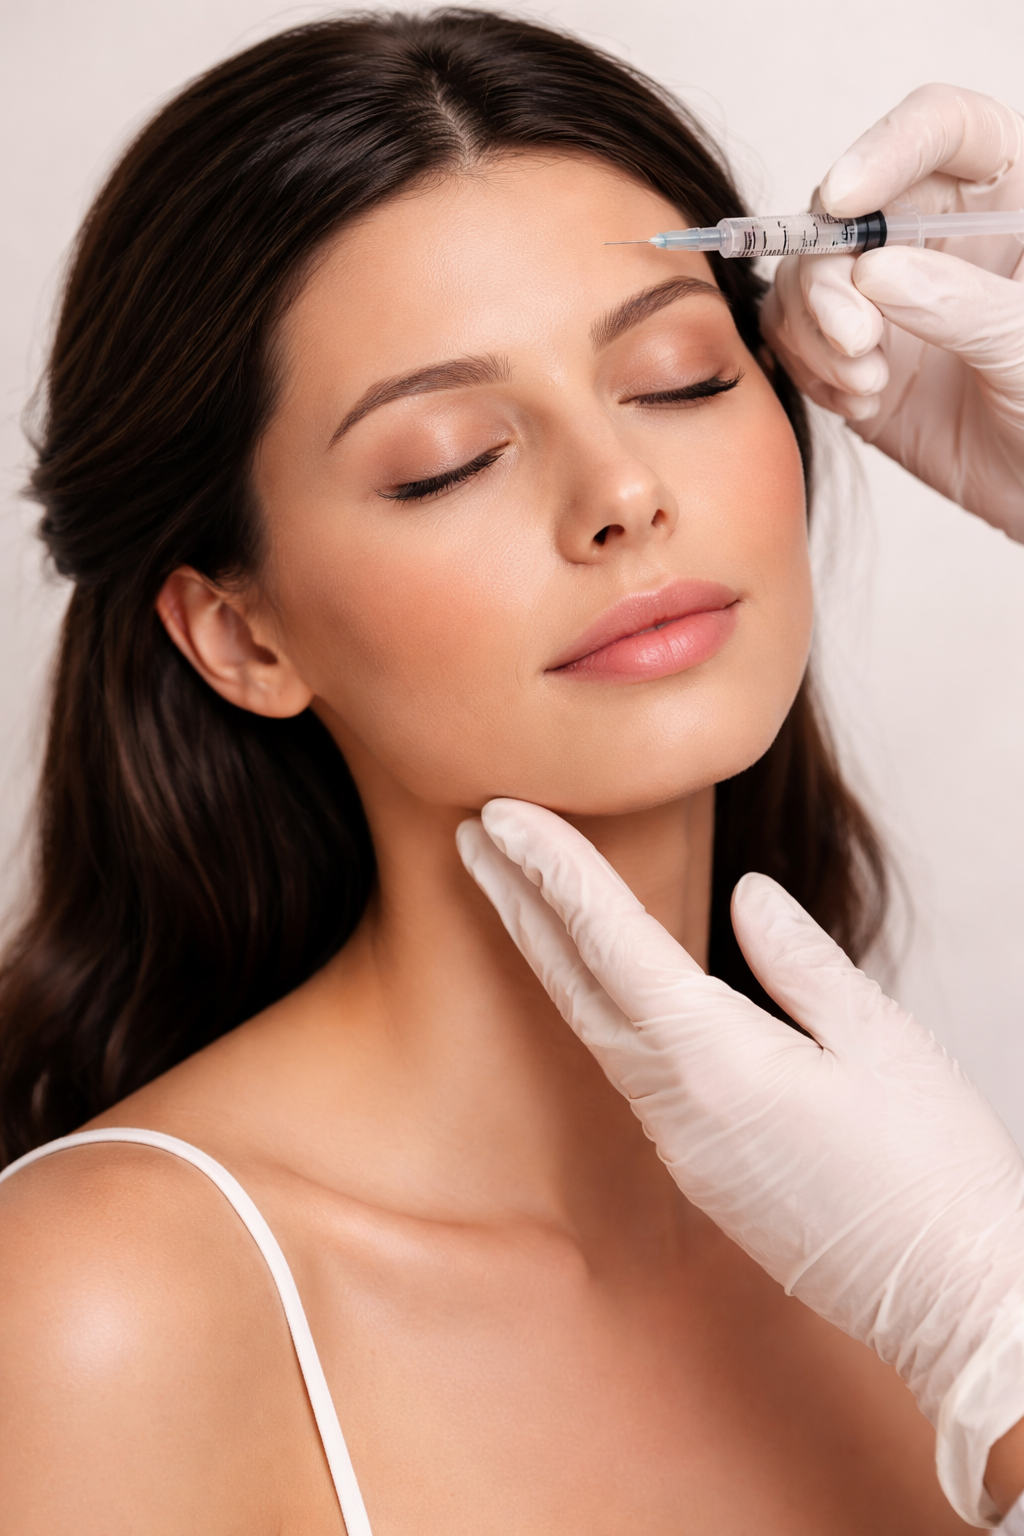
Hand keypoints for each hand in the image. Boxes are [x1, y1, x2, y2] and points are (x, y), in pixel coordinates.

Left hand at [458, 799, 1023, 1525]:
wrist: (957, 1305)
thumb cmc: (937, 1175)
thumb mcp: (883, 1043)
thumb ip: (801, 963)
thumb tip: (745, 898)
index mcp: (720, 1063)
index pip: (611, 942)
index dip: (552, 870)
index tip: (501, 815)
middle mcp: (678, 1106)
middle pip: (575, 984)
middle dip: (520, 902)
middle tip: (472, 833)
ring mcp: (681, 1145)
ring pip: (591, 1026)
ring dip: (548, 950)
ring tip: (514, 886)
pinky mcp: (698, 1168)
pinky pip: (624, 1066)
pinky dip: (593, 1002)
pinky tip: (590, 974)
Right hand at [760, 84, 1023, 536]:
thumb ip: (960, 301)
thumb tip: (874, 273)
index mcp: (1003, 194)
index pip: (940, 129)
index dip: (886, 150)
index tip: (846, 200)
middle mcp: (937, 231)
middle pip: (849, 210)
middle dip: (831, 275)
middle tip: (857, 339)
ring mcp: (888, 293)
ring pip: (806, 274)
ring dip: (815, 332)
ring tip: (866, 385)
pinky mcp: (853, 353)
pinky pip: (792, 337)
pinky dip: (808, 370)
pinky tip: (859, 402)